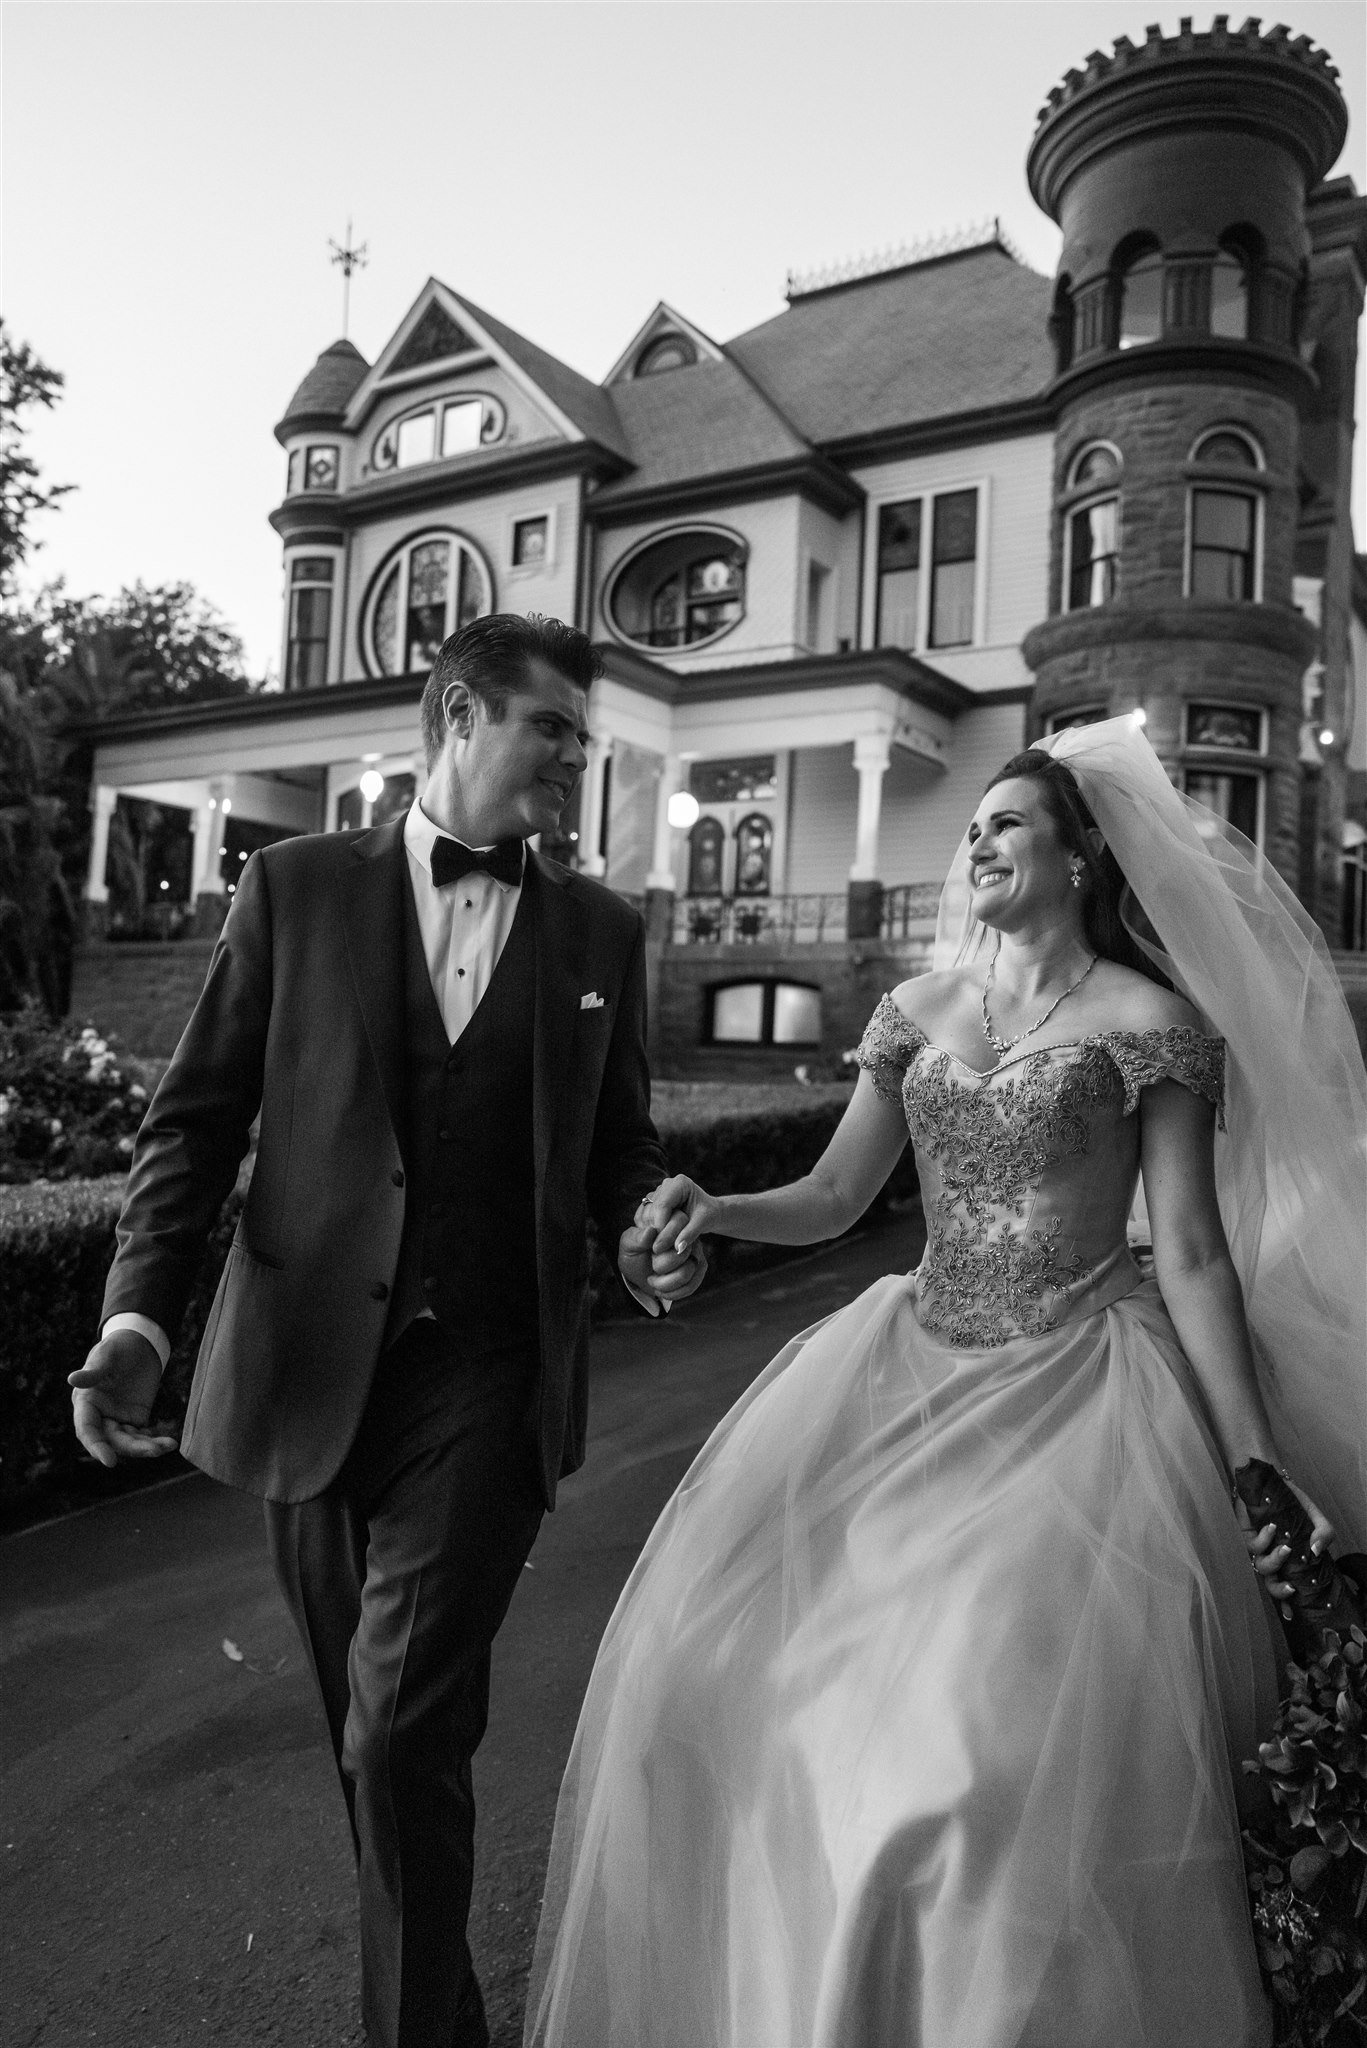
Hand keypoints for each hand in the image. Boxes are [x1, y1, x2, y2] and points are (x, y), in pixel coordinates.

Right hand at [68, 1330, 179, 1468]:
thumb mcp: (107, 1354)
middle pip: (112, 1440)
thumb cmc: (118, 1346)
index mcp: (86, 1403)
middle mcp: (100, 1415)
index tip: (110, 1461)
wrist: (140, 1343)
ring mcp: (118, 1419)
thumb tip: (72, 1379)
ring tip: (168, 1445)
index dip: (96, 1447)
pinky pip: (143, 1436)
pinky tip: (170, 1442)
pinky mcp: (135, 1419)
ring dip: (147, 1447)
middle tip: (155, 1450)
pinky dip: (155, 1441)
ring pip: (129, 1442)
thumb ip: (93, 1370)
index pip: (87, 1430)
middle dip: (133, 1448)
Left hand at [617, 1198, 707, 1313]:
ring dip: (664, 1283)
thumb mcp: (628, 1245)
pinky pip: (691, 1284)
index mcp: (670, 1220)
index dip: (666, 1239)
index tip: (653, 1250)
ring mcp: (696, 1250)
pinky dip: (673, 1293)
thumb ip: (636, 1238)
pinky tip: (661, 1291)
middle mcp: (687, 1233)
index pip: (679, 1222)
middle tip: (651, 1264)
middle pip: (681, 1253)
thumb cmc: (634, 1254)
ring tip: (652, 1280)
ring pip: (685, 1272)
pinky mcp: (700, 1267)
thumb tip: (650, 1232)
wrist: (639, 1273)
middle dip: (660, 1265)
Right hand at [642, 1175, 720, 1259]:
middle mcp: (666, 1184)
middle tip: (662, 1247)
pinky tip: (657, 1238)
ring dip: (650, 1230)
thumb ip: (690, 1234)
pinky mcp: (652, 1201)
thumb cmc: (708, 1215)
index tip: (663, 1244)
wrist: (707, 1212)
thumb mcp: (703, 1224)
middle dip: (655, 1229)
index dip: (660, 1225)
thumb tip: (678, 1248)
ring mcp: (658, 1192)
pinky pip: (642, 1216)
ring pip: (645, 1213)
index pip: (662, 1205)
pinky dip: (647, 1229)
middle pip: (652, 1209)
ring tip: (662, 1243)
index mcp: (680, 1183)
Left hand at [1241, 1479, 1334, 1613]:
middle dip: (1280, 1591)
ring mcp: (1258, 1548)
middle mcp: (1273, 1557)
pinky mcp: (1244, 1535)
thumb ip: (1324, 1534)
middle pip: (1271, 1586)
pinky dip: (1265, 1539)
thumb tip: (1315, 1551)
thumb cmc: (1293, 1503)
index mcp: (1290, 1560)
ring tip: (1286, 1548)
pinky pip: (1253, 1546)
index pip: (1287, 1587)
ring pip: (1262, 1568)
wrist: (1271, 1481)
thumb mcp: (1316, 1518)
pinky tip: (1272, 1527)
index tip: (1291, 1615)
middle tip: (1291, 1587)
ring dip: (1275, 1562)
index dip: (1287, 1604)